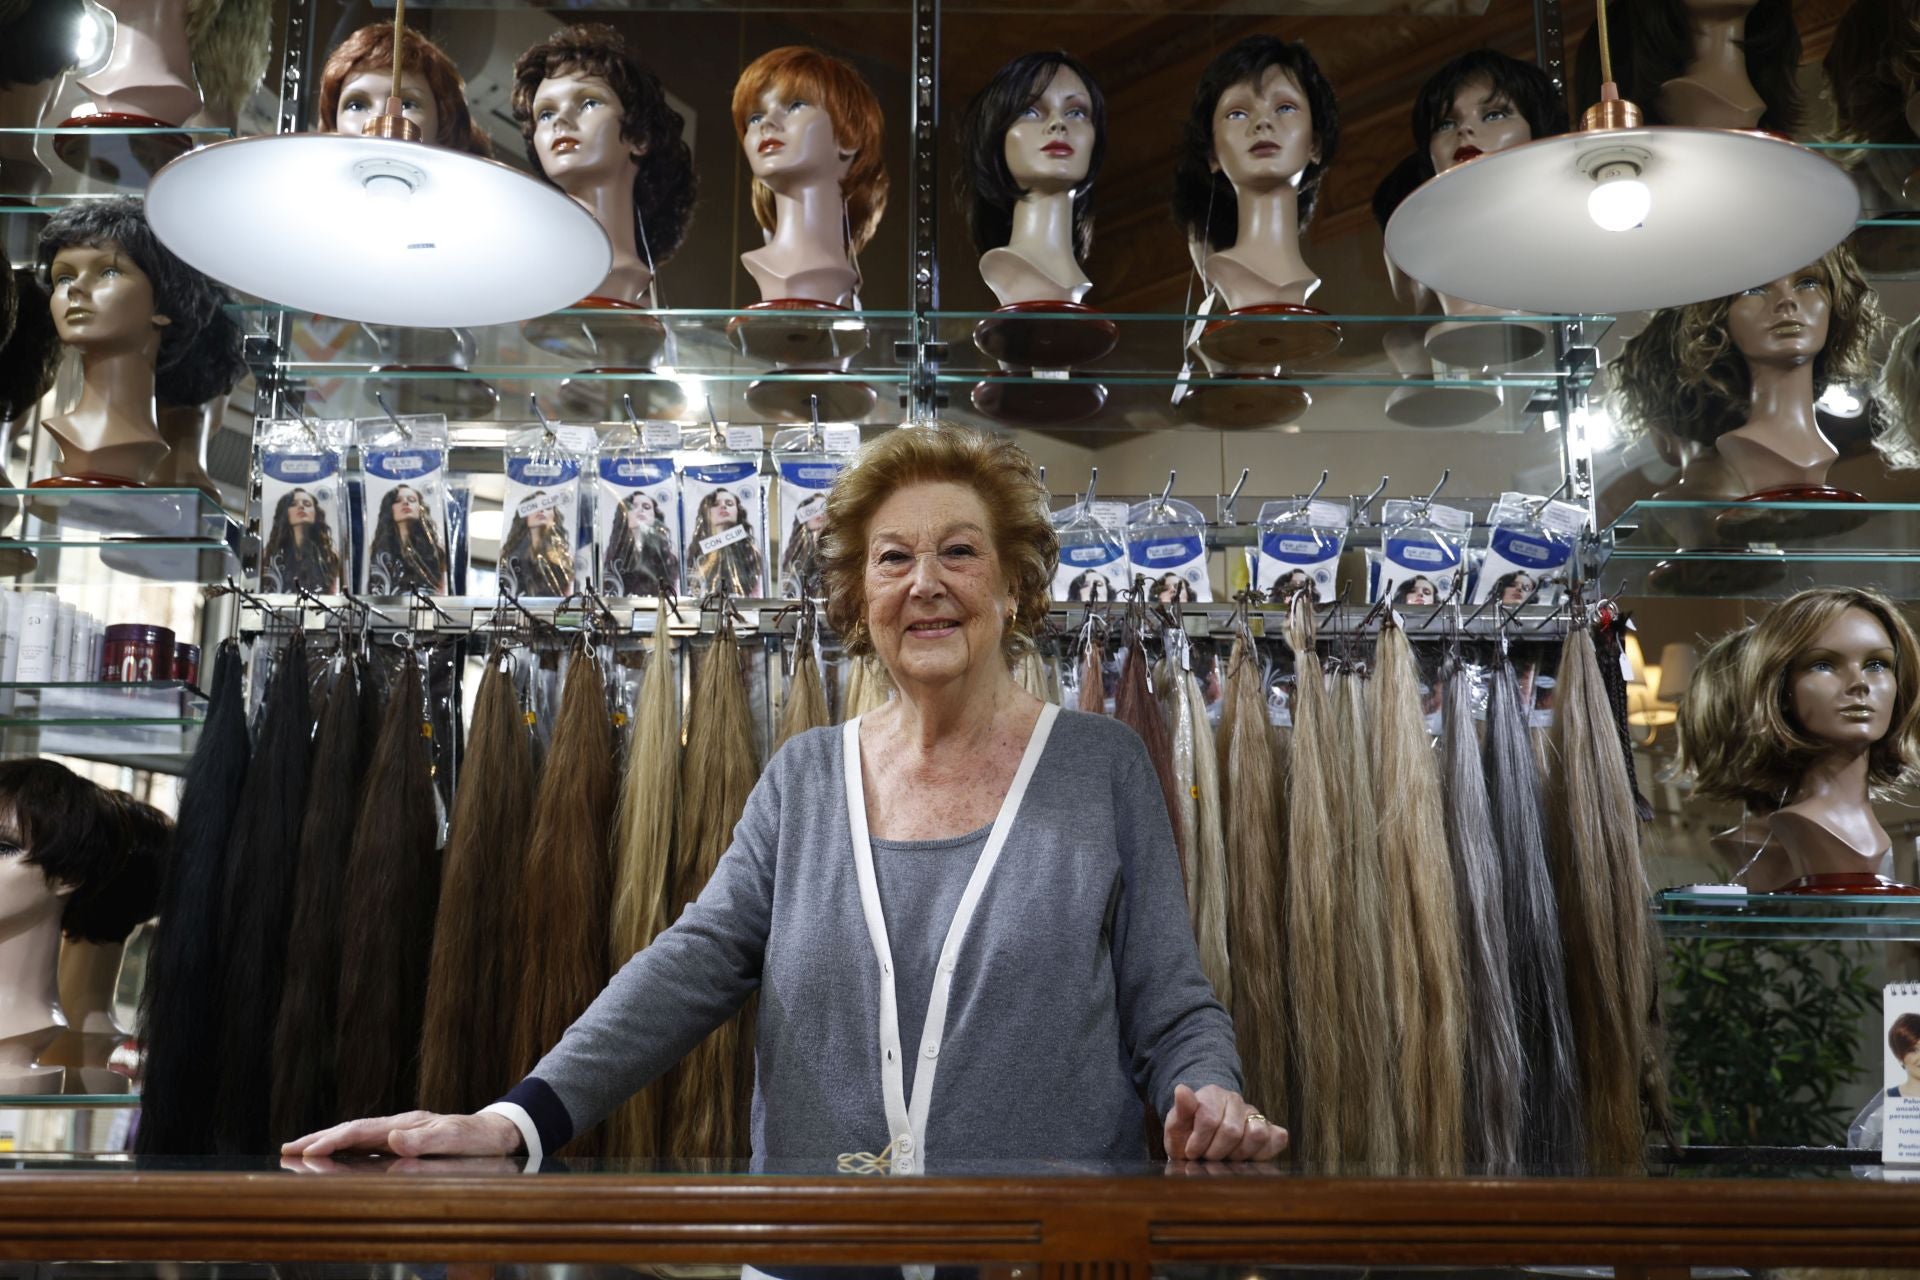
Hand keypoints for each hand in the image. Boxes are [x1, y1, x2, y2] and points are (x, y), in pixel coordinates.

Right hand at [280, 1110, 522, 1159]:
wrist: (498, 1131)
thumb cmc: (478, 1138)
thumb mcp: (456, 1139)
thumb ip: (426, 1140)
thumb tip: (393, 1139)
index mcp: (406, 1123)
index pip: (360, 1131)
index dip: (331, 1140)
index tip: (305, 1151)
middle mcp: (400, 1125)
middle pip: (351, 1129)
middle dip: (318, 1138)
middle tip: (286, 1148)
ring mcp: (401, 1131)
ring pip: (356, 1135)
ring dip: (327, 1141)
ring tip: (300, 1150)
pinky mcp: (405, 1139)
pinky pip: (367, 1143)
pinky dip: (345, 1147)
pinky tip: (335, 1155)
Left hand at [1162, 1083, 1288, 1161]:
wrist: (1202, 1136)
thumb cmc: (1189, 1132)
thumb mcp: (1176, 1124)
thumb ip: (1180, 1109)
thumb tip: (1181, 1089)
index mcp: (1212, 1095)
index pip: (1209, 1120)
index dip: (1198, 1142)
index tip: (1190, 1151)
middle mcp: (1235, 1101)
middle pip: (1232, 1131)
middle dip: (1216, 1151)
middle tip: (1207, 1155)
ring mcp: (1254, 1114)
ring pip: (1257, 1134)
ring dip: (1239, 1154)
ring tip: (1226, 1156)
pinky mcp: (1269, 1129)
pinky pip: (1276, 1139)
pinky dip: (1263, 1153)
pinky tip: (1247, 1158)